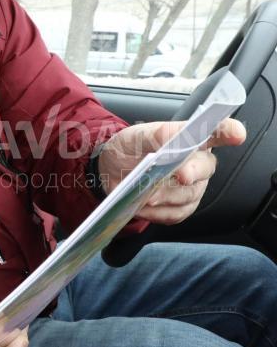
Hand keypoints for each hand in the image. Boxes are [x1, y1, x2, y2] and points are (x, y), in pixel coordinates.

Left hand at [98, 119, 245, 223]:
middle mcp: (198, 163)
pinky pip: (176, 214)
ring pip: (188, 195)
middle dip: (192, 172)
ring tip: (145, 195)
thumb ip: (159, 134)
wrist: (109, 172)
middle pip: (205, 168)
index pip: (217, 132)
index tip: (236, 134)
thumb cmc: (129, 149)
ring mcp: (192, 187)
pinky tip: (141, 206)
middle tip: (181, 175)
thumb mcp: (137, 135)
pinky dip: (157, 213)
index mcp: (192, 139)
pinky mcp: (181, 207)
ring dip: (166, 196)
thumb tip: (175, 137)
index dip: (228, 132)